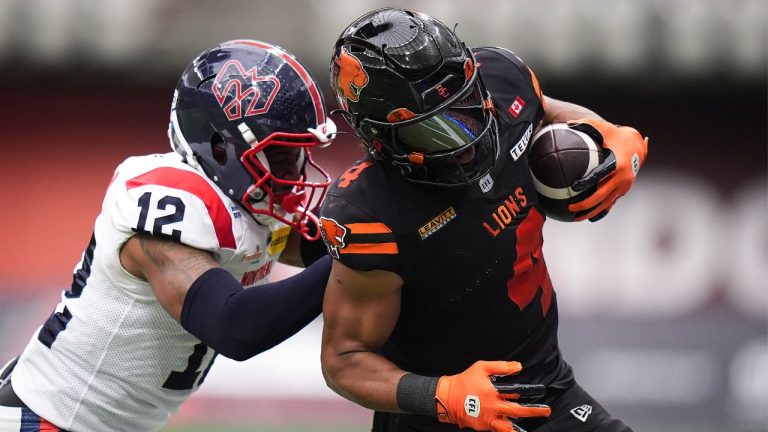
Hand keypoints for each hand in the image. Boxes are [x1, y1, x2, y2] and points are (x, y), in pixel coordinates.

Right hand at [435, 361, 550, 431]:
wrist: (447, 397)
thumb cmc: (464, 381)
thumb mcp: (481, 368)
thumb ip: (500, 367)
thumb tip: (518, 366)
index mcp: (493, 393)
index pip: (516, 393)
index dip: (530, 393)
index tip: (541, 392)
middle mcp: (493, 408)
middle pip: (517, 412)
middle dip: (534, 412)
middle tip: (546, 411)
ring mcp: (488, 419)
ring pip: (508, 428)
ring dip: (519, 428)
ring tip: (529, 428)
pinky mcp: (484, 426)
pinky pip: (498, 430)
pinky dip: (507, 430)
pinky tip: (512, 429)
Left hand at [566, 118, 648, 221]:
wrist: (636, 146)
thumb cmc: (615, 135)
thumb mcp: (602, 127)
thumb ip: (585, 124)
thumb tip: (566, 123)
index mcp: (618, 164)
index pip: (600, 176)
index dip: (587, 182)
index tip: (573, 187)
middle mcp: (623, 178)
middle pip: (602, 195)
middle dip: (585, 203)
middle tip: (570, 207)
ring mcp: (624, 187)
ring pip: (606, 204)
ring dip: (591, 212)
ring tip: (575, 218)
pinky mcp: (623, 191)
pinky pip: (610, 204)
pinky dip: (600, 212)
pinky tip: (587, 218)